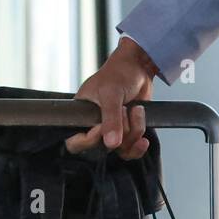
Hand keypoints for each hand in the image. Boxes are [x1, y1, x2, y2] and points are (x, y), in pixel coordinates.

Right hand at [64, 37, 158, 158]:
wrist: (139, 68)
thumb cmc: (119, 73)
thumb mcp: (111, 94)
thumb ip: (110, 118)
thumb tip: (111, 143)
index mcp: (80, 115)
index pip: (75, 142)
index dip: (89, 141)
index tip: (102, 127)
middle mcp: (94, 126)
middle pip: (101, 148)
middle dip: (118, 131)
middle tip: (123, 110)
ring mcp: (112, 130)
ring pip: (120, 148)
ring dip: (133, 131)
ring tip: (136, 110)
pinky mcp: (127, 132)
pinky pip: (130, 150)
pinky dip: (138, 146)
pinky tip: (144, 139)